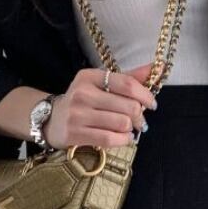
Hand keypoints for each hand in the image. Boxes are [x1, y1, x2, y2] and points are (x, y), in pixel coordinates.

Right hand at [44, 62, 160, 149]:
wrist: (51, 120)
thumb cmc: (83, 101)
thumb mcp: (101, 84)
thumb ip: (128, 77)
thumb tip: (156, 68)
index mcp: (90, 76)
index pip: (127, 84)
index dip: (145, 95)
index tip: (152, 103)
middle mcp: (83, 93)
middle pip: (128, 106)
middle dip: (140, 115)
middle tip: (140, 120)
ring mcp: (77, 114)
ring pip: (122, 123)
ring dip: (130, 129)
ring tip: (128, 129)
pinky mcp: (75, 134)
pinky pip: (110, 139)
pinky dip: (123, 140)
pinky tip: (124, 138)